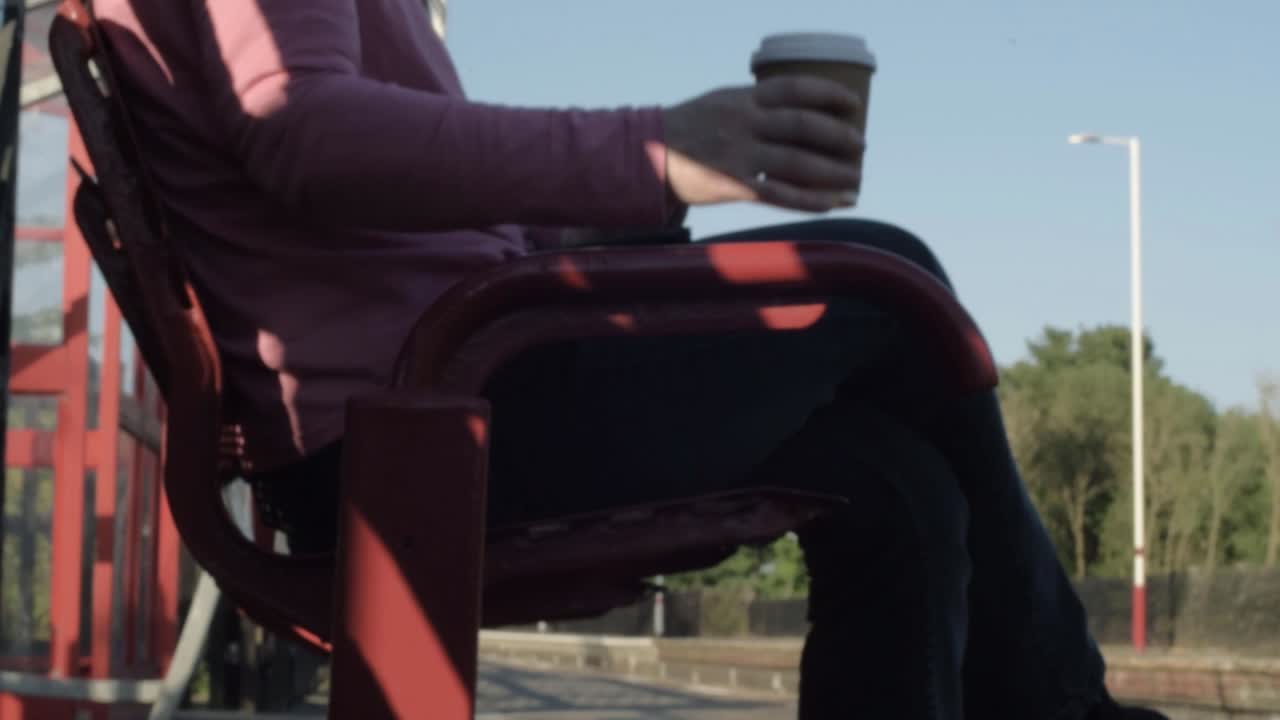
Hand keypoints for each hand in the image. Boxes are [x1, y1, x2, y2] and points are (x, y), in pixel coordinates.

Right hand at [659, 76, 864, 212]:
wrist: (647, 157)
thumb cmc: (689, 130)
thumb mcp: (720, 104)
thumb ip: (755, 107)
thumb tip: (797, 115)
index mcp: (742, 98)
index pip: (795, 88)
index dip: (829, 93)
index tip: (853, 102)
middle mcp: (743, 123)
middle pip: (803, 125)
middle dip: (838, 136)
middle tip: (860, 145)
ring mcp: (738, 155)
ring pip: (797, 162)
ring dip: (832, 172)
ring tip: (855, 178)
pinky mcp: (732, 185)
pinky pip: (779, 194)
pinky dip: (810, 200)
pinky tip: (832, 202)